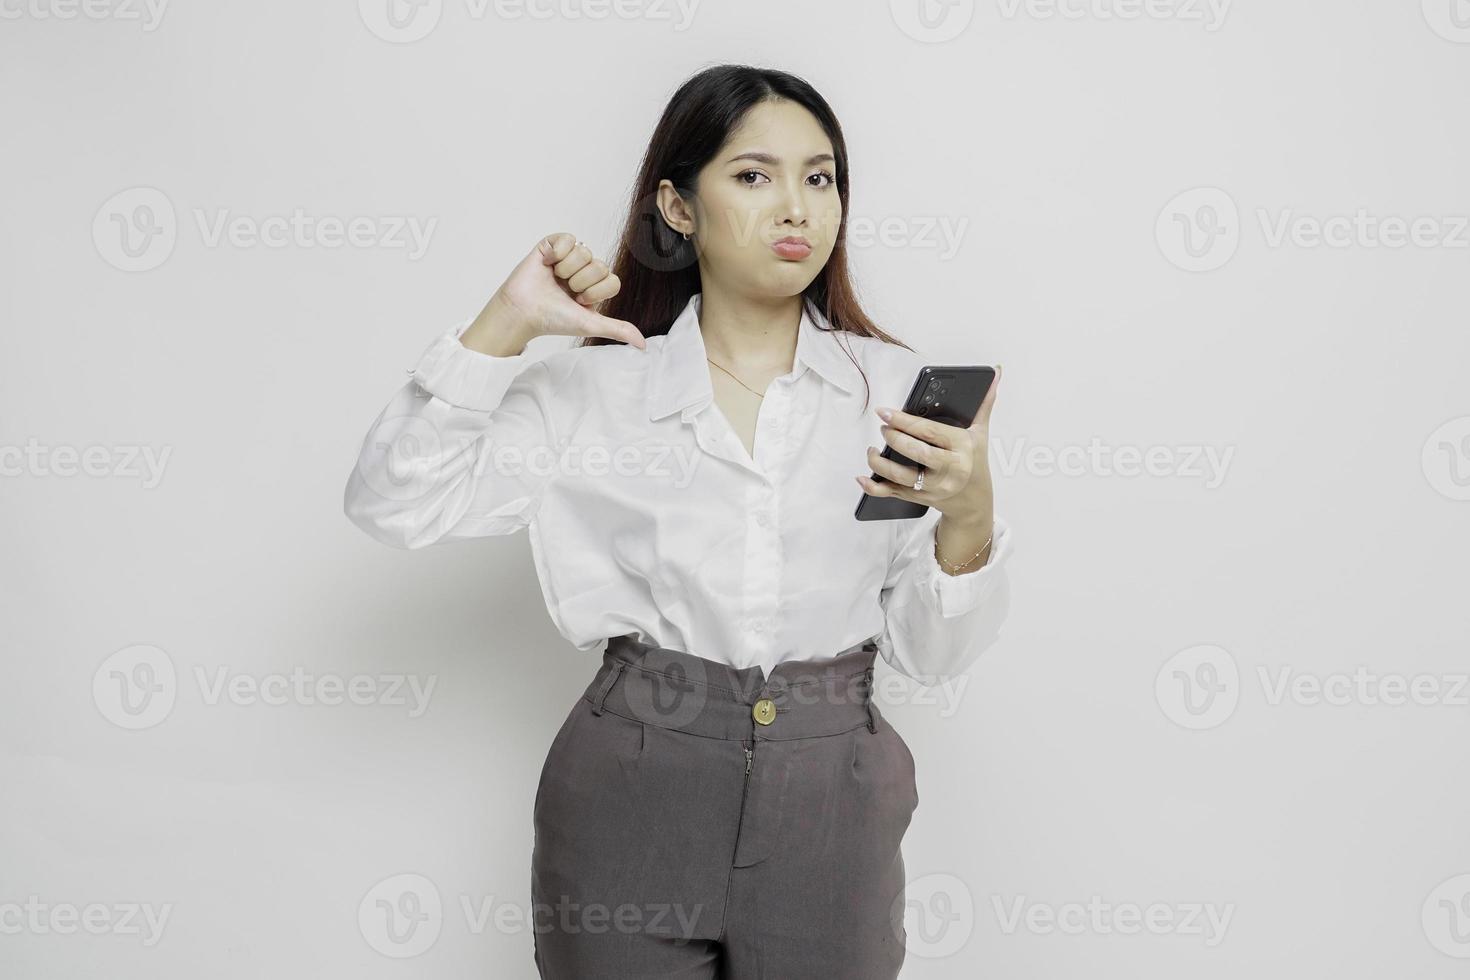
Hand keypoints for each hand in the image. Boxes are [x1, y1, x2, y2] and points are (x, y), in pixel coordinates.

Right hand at [462, 232, 645, 353]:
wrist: (523, 311)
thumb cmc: (553, 319)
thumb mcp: (590, 324)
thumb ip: (618, 329)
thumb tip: (643, 345)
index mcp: (595, 288)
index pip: (613, 280)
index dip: (596, 291)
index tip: (579, 301)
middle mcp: (584, 271)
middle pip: (599, 265)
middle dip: (580, 282)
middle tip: (564, 291)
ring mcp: (569, 258)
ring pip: (584, 252)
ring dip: (567, 270)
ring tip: (554, 279)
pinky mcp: (552, 245)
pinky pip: (568, 239)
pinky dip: (558, 252)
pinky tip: (547, 263)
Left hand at [854, 365, 1002, 526]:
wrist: (974, 501)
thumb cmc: (975, 460)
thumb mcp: (980, 433)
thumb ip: (984, 403)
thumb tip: (995, 372)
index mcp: (962, 448)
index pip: (930, 432)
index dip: (905, 421)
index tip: (885, 411)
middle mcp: (950, 469)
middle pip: (916, 453)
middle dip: (894, 439)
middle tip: (883, 427)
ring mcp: (935, 487)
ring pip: (902, 477)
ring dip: (880, 464)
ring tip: (872, 450)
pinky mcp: (921, 499)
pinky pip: (894, 494)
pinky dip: (874, 488)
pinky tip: (862, 478)